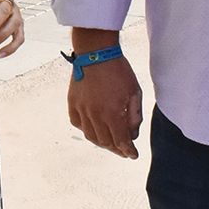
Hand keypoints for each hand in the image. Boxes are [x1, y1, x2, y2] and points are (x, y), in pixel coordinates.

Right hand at [66, 29, 142, 159]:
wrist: (96, 53)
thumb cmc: (118, 70)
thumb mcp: (135, 92)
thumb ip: (135, 116)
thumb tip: (132, 133)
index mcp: (112, 113)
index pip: (121, 141)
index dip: (128, 151)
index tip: (133, 155)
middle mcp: (95, 115)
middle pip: (105, 142)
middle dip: (116, 149)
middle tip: (123, 151)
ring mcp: (82, 110)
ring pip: (90, 136)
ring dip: (101, 142)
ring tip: (109, 142)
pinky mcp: (73, 103)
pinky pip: (78, 124)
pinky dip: (86, 130)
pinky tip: (93, 129)